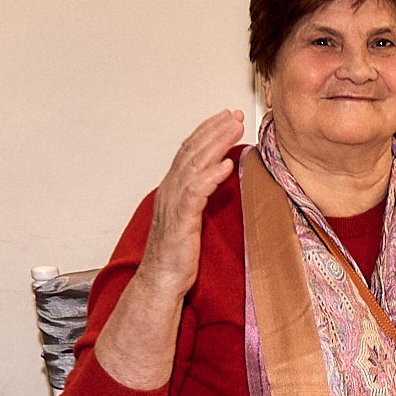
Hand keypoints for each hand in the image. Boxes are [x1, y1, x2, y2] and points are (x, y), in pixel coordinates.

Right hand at [135, 110, 244, 298]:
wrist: (161, 280)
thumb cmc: (176, 254)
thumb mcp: (190, 218)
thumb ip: (199, 195)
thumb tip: (216, 177)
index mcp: (172, 188)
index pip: (189, 151)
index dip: (207, 131)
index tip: (225, 118)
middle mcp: (170, 190)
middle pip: (192, 151)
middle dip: (214, 130)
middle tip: (233, 114)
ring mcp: (173, 203)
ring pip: (194, 165)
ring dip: (216, 144)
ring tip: (233, 129)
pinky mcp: (180, 219)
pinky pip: (196, 192)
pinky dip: (211, 176)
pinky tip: (225, 165)